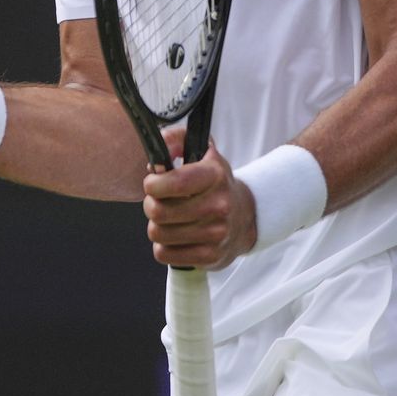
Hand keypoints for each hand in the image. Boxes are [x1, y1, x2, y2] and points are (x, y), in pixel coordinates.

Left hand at [143, 129, 256, 269]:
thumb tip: (157, 152)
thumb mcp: (203, 152)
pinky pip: (164, 254)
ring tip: (168, 218)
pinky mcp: (209, 256)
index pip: (174, 182)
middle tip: (158, 200)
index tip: (153, 181)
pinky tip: (175, 235)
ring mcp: (215, 234)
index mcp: (215, 176)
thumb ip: (176, 139)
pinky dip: (164, 245)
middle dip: (151, 203)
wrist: (245, 216)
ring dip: (156, 225)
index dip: (153, 183)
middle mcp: (218, 206)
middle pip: (159, 211)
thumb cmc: (215, 183)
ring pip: (158, 233)